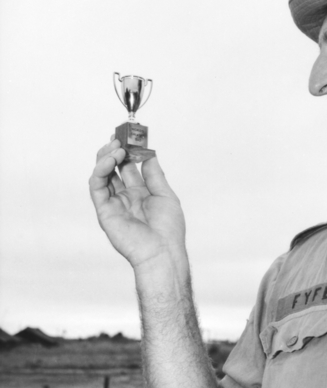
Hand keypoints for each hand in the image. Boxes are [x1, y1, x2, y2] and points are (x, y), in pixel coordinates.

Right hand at [89, 138, 186, 269]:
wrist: (162, 251)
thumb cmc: (168, 228)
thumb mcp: (165, 194)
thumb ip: (154, 174)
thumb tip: (149, 153)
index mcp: (141, 193)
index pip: (129, 167)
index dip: (128, 151)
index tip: (130, 136)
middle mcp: (125, 196)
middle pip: (113, 168)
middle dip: (114, 150)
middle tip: (118, 137)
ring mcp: (114, 203)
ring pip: (102, 174)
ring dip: (106, 157)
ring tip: (115, 147)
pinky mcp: (104, 211)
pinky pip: (97, 186)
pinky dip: (100, 171)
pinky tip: (109, 160)